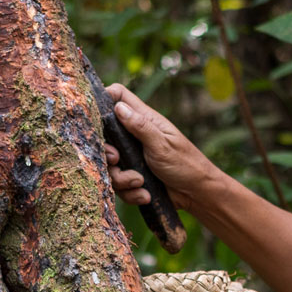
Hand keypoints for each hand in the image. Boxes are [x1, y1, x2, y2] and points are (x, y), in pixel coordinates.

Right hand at [102, 83, 220, 212]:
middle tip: (117, 160)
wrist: (196, 194)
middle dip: (107, 153)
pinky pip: (119, 186)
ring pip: (110, 166)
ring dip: (122, 179)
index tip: (95, 115)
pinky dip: (130, 193)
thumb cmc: (185, 164)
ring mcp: (131, 157)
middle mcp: (133, 136)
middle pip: (105, 136)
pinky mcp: (132, 177)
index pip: (118, 97)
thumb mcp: (162, 144)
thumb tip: (118, 107)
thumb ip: (140, 127)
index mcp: (143, 120)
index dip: (104, 99)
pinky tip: (145, 194)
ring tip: (140, 182)